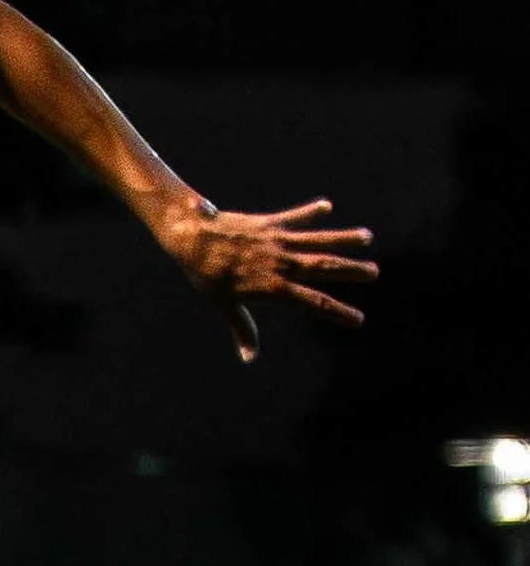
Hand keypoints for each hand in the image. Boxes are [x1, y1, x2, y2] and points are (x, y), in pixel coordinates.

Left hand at [150, 194, 376, 363]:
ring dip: (343, 238)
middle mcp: (280, 263)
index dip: (337, 312)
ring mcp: (276, 241)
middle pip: (324, 267)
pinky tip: (326, 206)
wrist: (191, 238)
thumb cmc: (204, 275)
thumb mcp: (224, 305)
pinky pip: (293, 216)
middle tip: (374, 272)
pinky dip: (310, 211)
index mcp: (272, 287)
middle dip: (351, 270)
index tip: (359, 320)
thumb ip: (243, 329)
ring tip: (367, 237)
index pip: (313, 302)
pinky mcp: (269, 223)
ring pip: (317, 239)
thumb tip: (249, 359)